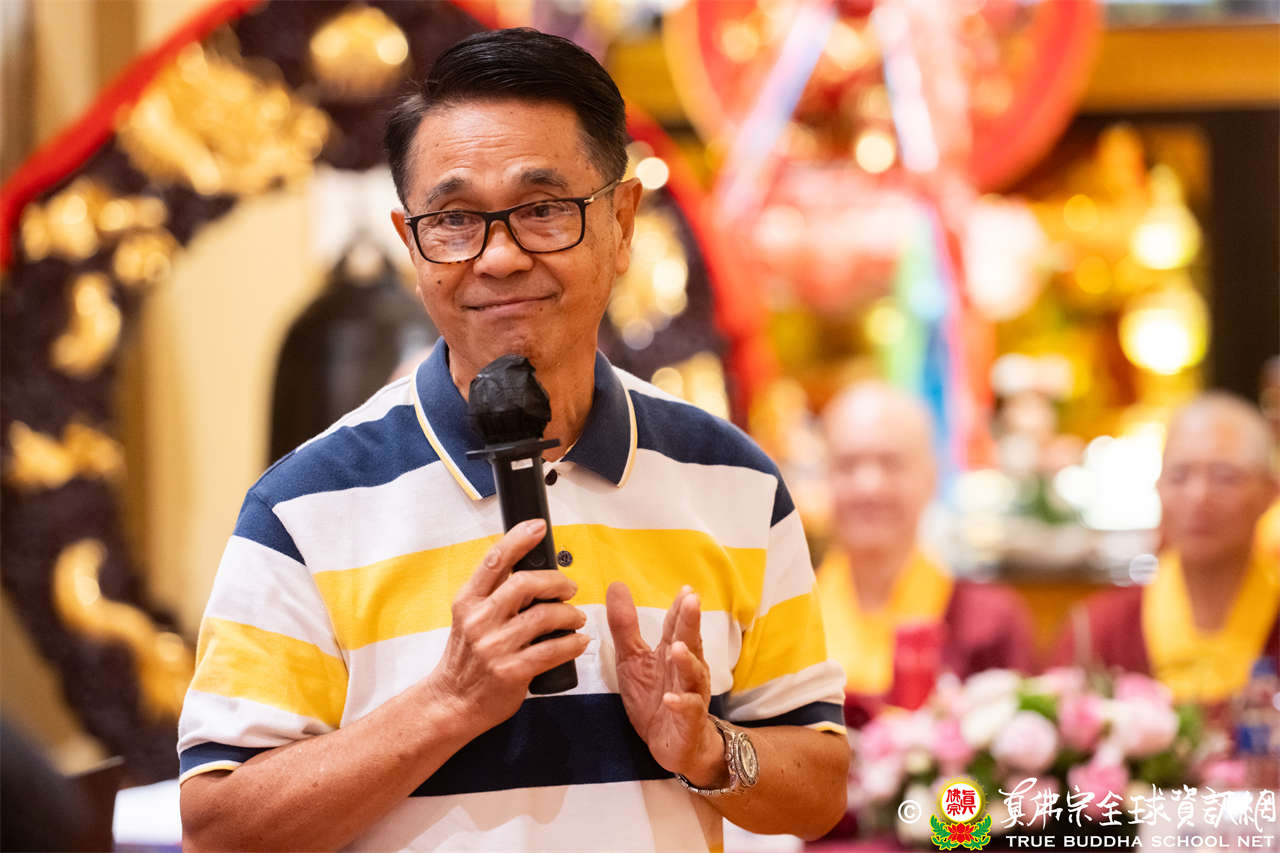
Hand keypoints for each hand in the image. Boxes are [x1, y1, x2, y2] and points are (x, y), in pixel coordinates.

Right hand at [427, 519, 588, 731]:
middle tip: (569, 588)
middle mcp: (479, 620)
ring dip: (570, 614)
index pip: (494, 561)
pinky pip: (553, 650)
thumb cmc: (467, 658)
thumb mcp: (468, 618)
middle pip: (526, 584)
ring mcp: (495, 647)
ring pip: (545, 617)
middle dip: (556, 582)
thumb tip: (531, 572)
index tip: (538, 527)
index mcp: (468, 601)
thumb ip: (493, 595)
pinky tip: (578, 641)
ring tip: (576, 618)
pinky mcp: (512, 671)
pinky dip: (573, 643)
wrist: (452, 701)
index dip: (518, 539)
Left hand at [606, 582, 726, 787]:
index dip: (680, 608)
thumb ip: (625, 626)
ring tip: (676, 648)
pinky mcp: (688, 721)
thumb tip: (616, 585)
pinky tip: (670, 698)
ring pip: (693, 675)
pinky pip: (687, 710)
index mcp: (672, 653)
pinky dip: (681, 704)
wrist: (674, 743)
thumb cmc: (655, 696)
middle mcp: (686, 670)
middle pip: (689, 643)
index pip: (677, 626)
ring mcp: (690, 694)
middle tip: (692, 602)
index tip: (685, 589)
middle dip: (691, 623)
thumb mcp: (632, 659)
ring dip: (686, 661)